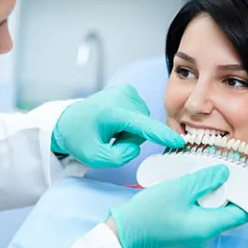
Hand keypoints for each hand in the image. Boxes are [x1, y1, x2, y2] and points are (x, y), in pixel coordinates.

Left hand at [51, 84, 184, 167]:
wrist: (69, 120)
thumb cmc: (79, 138)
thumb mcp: (94, 157)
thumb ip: (119, 157)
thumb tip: (135, 147)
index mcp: (111, 112)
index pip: (141, 125)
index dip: (161, 135)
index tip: (178, 140)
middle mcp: (121, 97)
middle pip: (143, 128)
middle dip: (130, 138)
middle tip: (110, 138)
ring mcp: (126, 91)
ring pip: (143, 121)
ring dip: (130, 131)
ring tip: (111, 129)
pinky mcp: (128, 90)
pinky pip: (140, 114)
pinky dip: (130, 123)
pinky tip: (115, 121)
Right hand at [107, 165, 247, 247]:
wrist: (124, 230)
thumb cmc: (150, 212)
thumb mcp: (180, 189)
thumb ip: (205, 180)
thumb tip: (225, 173)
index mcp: (209, 227)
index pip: (241, 214)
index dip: (244, 194)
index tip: (241, 176)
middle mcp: (205, 234)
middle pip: (227, 210)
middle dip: (224, 189)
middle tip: (217, 168)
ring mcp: (194, 233)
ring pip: (211, 209)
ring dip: (209, 192)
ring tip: (201, 174)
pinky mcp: (184, 229)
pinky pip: (199, 212)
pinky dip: (197, 198)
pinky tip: (188, 185)